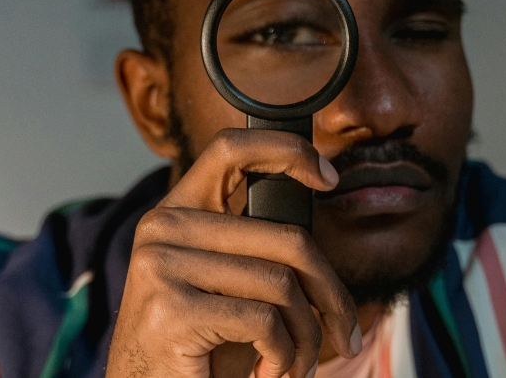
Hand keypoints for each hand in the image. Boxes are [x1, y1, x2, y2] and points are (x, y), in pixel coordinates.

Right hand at [106, 128, 360, 377]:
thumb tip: (323, 200)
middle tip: (343, 334)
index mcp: (176, 211)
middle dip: (330, 293)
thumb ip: (254, 245)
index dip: (287, 150)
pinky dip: (283, 355)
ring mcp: (162, 265)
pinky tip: (268, 372)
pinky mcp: (171, 308)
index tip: (329, 177)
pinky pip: (264, 321)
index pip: (232, 149)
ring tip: (298, 365)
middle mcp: (164, 228)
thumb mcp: (225, 284)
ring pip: (281, 284)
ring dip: (306, 337)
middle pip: (287, 238)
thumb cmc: (196, 348)